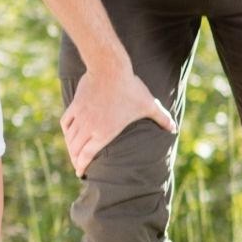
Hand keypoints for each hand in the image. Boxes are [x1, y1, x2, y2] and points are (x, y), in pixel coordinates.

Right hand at [61, 71, 175, 175]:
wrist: (110, 69)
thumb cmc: (130, 88)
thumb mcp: (148, 105)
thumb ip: (162, 118)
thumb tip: (175, 128)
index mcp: (104, 133)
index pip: (87, 155)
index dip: (82, 166)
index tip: (80, 172)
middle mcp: (89, 127)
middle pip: (75, 150)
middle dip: (75, 160)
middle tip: (77, 165)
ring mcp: (81, 117)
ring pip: (69, 138)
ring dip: (69, 147)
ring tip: (72, 152)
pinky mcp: (75, 106)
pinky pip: (66, 122)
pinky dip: (66, 131)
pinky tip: (69, 133)